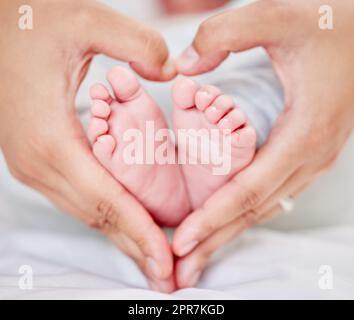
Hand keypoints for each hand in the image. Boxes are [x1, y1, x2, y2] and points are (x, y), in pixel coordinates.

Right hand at [0, 0, 175, 291]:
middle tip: (169, 277)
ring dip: (124, 237)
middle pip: (98, 217)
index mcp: (50, 138)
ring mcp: (37, 165)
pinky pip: (84, 198)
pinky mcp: (43, 160)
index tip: (166, 259)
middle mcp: (39, 163)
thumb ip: (136, 45)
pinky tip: (132, 226)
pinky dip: (111, 216)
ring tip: (156, 262)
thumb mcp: (86, 22)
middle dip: (136, 247)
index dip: (139, 232)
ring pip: (90, 213)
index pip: (105, 200)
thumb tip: (174, 73)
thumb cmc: (31, 23)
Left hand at [173, 0, 353, 287]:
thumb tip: (183, 66)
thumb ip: (226, 33)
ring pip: (260, 208)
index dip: (214, 217)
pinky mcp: (301, 156)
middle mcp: (308, 157)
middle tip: (179, 272)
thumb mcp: (279, 18)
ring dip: (225, 233)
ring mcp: (307, 161)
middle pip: (253, 210)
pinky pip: (267, 194)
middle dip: (214, 241)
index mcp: (304, 133)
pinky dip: (239, 213)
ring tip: (194, 259)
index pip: (250, 188)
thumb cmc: (331, 28)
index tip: (182, 241)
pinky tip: (221, 225)